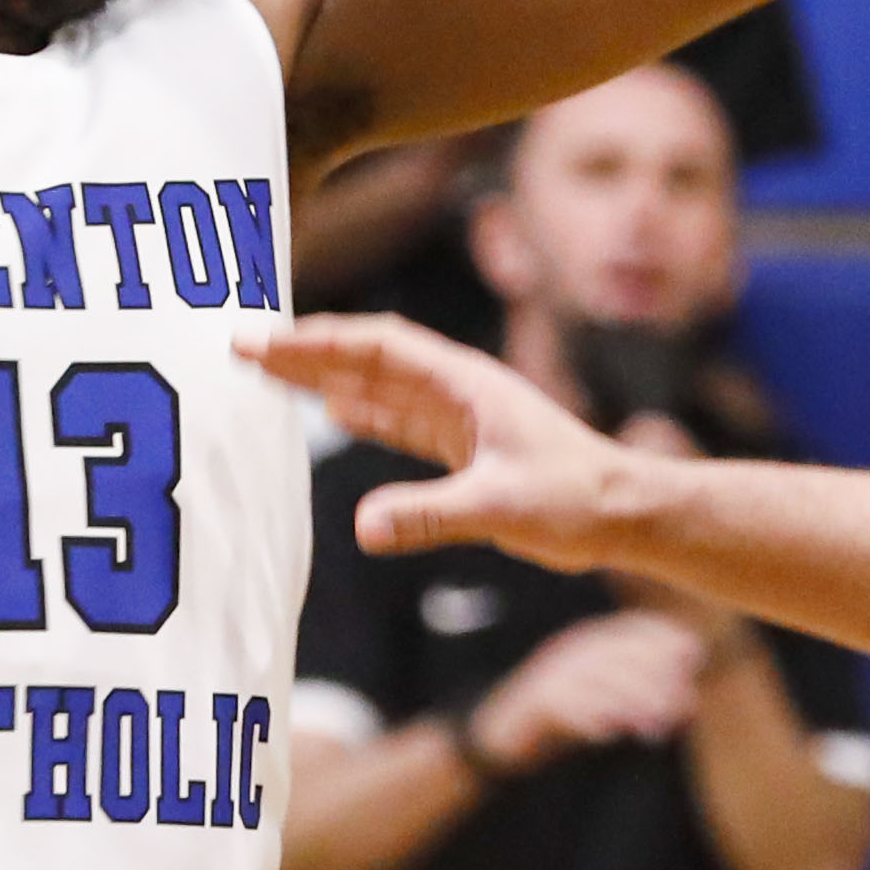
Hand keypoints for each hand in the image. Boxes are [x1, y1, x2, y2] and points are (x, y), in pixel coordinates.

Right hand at [239, 312, 660, 568]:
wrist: (625, 512)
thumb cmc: (576, 499)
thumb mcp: (501, 506)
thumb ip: (430, 515)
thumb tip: (363, 528)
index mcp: (463, 383)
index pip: (376, 347)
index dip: (317, 342)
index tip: (263, 341)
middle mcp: (457, 388)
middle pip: (369, 357)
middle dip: (308, 350)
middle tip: (244, 348)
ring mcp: (461, 414)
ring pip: (380, 385)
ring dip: (328, 376)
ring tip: (272, 372)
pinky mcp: (466, 445)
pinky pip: (401, 419)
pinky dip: (363, 411)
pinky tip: (333, 411)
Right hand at [464, 609, 705, 772]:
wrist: (502, 730)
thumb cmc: (562, 714)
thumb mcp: (601, 695)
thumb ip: (636, 692)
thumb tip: (686, 699)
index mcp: (585, 643)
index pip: (628, 629)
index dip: (661, 637)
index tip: (694, 652)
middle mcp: (569, 652)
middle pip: (617, 655)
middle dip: (655, 677)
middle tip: (683, 705)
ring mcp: (550, 674)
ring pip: (596, 682)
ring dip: (631, 703)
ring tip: (655, 727)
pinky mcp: (535, 702)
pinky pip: (564, 708)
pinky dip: (588, 719)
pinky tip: (609, 733)